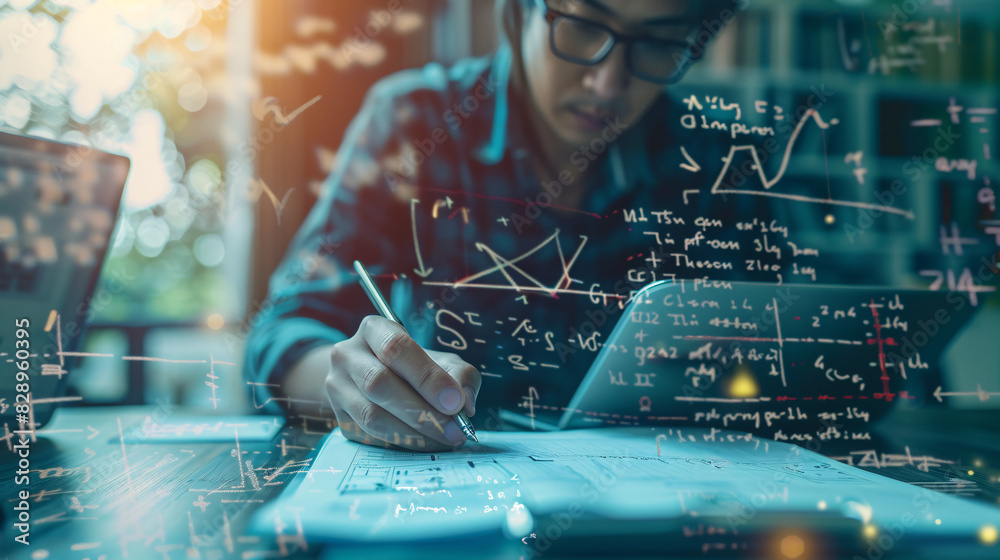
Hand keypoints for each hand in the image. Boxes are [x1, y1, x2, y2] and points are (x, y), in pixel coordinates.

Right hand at [325, 315, 480, 450]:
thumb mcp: (440, 360)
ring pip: (371, 415)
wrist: (373, 378)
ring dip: (414, 433)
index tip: (455, 402)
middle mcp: (347, 355)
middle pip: (379, 383)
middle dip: (422, 411)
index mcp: (373, 330)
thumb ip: (459, 375)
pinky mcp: (340, 418)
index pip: (396, 348)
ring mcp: (337, 388)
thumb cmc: (415, 366)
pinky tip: (426, 443)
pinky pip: (370, 436)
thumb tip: (464, 404)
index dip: (427, 376)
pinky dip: (402, 443)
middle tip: (455, 430)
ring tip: (445, 440)